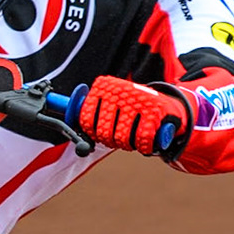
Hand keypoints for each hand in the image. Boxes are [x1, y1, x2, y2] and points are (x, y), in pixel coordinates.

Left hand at [71, 77, 190, 156]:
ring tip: (132, 139)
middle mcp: (119, 91)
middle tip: (118, 139)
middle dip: (111, 141)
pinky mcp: (156, 110)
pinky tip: (145, 143)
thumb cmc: (131, 108)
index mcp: (104, 87)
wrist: (166, 103)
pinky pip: (142, 139)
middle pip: (104, 131)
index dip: (92, 133)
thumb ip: (90, 113)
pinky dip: (143, 146)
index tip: (99, 135)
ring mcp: (138, 99)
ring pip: (122, 137)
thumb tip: (67, 124)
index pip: (86, 118)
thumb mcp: (110, 104)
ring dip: (127, 145)